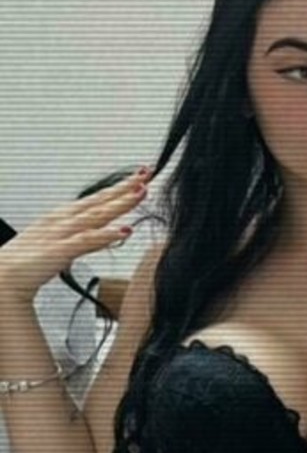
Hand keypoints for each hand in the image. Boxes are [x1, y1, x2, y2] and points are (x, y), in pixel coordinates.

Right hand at [0, 168, 150, 303]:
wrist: (0, 278)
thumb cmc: (25, 264)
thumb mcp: (57, 246)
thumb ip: (80, 240)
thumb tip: (101, 237)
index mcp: (61, 218)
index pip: (95, 199)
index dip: (118, 188)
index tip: (138, 178)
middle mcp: (61, 221)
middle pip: (99, 200)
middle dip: (124, 187)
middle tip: (146, 174)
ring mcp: (59, 234)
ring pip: (96, 215)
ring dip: (120, 203)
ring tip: (141, 193)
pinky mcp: (58, 251)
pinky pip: (85, 241)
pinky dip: (105, 235)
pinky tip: (123, 231)